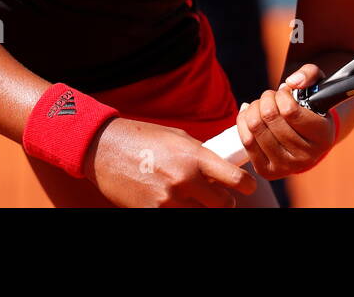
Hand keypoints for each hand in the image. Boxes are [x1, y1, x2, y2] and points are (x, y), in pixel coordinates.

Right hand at [86, 118, 257, 206]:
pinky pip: (176, 216)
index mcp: (194, 156)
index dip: (247, 185)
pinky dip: (178, 210)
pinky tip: (171, 200)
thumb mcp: (178, 138)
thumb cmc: (143, 138)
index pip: (234, 178)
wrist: (105, 149)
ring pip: (200, 214)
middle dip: (225, 201)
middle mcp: (184, 179)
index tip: (248, 187)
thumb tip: (219, 170)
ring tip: (191, 196)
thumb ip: (200, 155)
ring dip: (200, 207)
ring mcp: (168, 199)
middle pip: (222, 204)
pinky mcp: (152, 212)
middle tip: (221, 197)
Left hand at [234, 64, 336, 178]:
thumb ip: (309, 74)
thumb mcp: (318, 85)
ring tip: (262, 104)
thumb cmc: (312, 107)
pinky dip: (243, 121)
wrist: (307, 138)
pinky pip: (246, 141)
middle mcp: (307, 156)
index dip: (281, 95)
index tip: (284, 91)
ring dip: (254, 108)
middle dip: (266, 99)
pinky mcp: (268, 171)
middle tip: (271, 96)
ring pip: (256, 128)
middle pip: (269, 118)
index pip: (290, 111)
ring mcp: (286, 167)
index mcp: (323, 137)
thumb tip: (291, 82)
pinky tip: (250, 113)